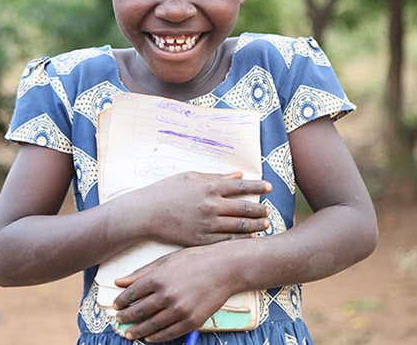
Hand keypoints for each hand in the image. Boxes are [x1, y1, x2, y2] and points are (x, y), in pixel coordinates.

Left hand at [113, 246, 232, 341]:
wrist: (224, 268)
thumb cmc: (195, 260)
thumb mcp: (166, 260)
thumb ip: (141, 273)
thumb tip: (118, 282)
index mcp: (158, 278)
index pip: (132, 293)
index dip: (122, 301)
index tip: (116, 305)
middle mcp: (167, 295)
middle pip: (139, 311)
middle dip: (126, 317)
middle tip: (119, 320)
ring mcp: (180, 310)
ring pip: (152, 325)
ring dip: (138, 331)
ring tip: (129, 333)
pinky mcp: (192, 321)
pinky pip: (169, 333)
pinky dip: (156, 337)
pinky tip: (149, 337)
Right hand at [130, 171, 271, 246]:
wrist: (146, 213)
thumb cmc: (166, 191)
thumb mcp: (190, 177)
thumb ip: (216, 177)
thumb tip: (238, 175)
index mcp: (209, 187)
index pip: (241, 186)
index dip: (258, 186)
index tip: (269, 187)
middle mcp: (211, 206)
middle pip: (244, 208)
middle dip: (259, 209)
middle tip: (269, 210)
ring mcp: (207, 224)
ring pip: (239, 226)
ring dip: (255, 225)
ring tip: (265, 223)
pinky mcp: (201, 239)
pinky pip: (226, 240)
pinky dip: (240, 239)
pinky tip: (249, 237)